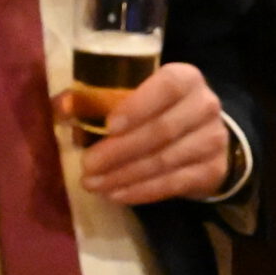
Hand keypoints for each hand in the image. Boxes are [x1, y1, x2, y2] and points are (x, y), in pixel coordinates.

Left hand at [63, 62, 230, 203]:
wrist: (203, 135)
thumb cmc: (158, 110)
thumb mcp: (135, 95)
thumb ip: (97, 97)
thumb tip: (62, 107)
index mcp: (185, 78)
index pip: (167, 87)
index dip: (138, 106)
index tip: (109, 126)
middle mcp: (205, 105)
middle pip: (161, 130)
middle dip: (120, 151)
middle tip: (87, 166)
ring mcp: (213, 139)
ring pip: (165, 160)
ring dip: (125, 175)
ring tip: (94, 184)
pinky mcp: (212, 169)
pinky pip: (174, 183)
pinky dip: (142, 191)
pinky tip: (117, 195)